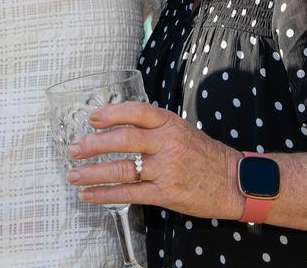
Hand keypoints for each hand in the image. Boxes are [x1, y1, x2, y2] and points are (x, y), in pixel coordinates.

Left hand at [66, 101, 243, 220]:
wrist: (234, 182)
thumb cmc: (203, 154)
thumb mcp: (181, 129)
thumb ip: (152, 127)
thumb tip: (113, 126)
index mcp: (170, 123)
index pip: (136, 112)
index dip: (111, 113)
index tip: (91, 119)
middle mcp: (167, 143)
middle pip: (123, 139)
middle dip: (93, 144)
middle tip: (73, 149)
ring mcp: (166, 169)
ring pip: (122, 169)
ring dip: (93, 172)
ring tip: (73, 174)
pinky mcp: (166, 194)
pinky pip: (129, 193)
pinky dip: (105, 194)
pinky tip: (89, 195)